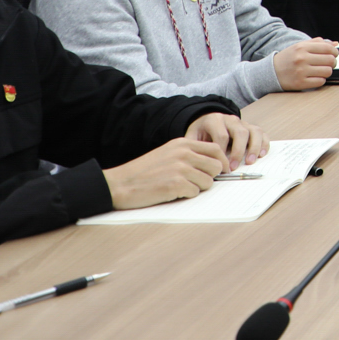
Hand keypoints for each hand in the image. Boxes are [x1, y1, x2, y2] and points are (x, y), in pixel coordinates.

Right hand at [103, 137, 224, 209]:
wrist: (118, 184)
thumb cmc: (143, 172)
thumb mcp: (167, 154)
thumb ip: (189, 154)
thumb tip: (216, 164)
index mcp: (182, 143)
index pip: (216, 149)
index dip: (220, 162)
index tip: (217, 171)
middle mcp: (184, 153)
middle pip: (216, 166)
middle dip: (209, 176)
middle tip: (193, 182)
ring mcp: (180, 168)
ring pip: (208, 182)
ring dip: (196, 188)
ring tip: (178, 187)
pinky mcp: (176, 184)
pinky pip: (195, 192)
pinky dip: (185, 195)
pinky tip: (171, 192)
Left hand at [187, 112, 268, 166]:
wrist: (207, 120)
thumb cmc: (201, 132)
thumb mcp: (192, 136)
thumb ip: (195, 147)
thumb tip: (199, 164)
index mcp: (215, 120)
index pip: (222, 136)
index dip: (222, 152)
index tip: (220, 167)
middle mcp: (231, 119)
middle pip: (240, 132)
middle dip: (238, 152)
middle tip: (233, 167)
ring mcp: (243, 123)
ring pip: (254, 131)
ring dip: (253, 148)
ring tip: (250, 162)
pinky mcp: (251, 127)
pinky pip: (262, 133)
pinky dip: (264, 144)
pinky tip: (261, 155)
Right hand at [272, 38, 337, 90]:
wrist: (271, 72)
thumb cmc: (288, 59)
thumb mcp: (299, 46)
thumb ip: (317, 43)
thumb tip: (334, 43)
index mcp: (302, 47)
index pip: (328, 48)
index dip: (335, 51)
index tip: (334, 54)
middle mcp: (302, 58)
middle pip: (330, 60)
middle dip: (333, 62)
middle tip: (329, 63)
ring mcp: (301, 71)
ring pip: (327, 71)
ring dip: (327, 71)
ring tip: (321, 70)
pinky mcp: (300, 83)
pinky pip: (321, 82)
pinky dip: (320, 80)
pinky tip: (315, 77)